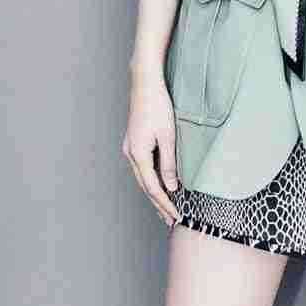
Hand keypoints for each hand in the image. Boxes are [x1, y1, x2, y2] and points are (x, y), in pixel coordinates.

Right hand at [122, 71, 180, 227]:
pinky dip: (151, 180)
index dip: (164, 204)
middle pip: (145, 187)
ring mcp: (130, 148)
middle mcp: (131, 154)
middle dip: (158, 204)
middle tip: (170, 221)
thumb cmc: (158, 106)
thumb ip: (170, 164)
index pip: (152, 188)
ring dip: (154, 194)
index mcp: (138, 154)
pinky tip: (159, 185)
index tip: (175, 217)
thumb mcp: (168, 137)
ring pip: (142, 178)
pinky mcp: (133, 142)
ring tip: (165, 208)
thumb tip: (172, 187)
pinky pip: (142, 168)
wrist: (144, 84)